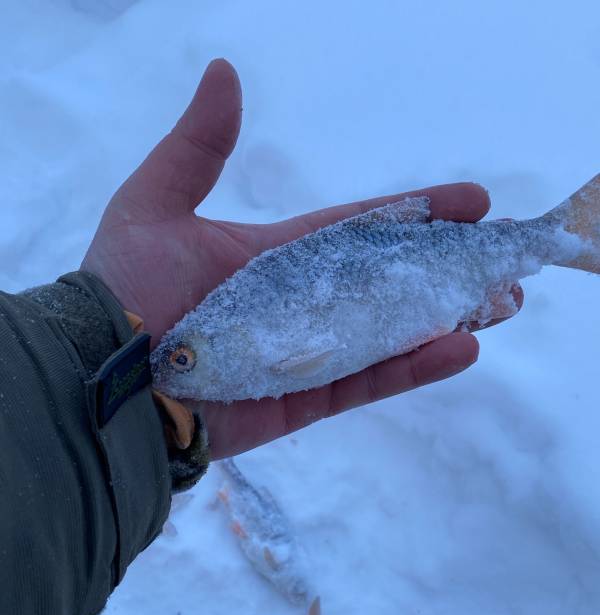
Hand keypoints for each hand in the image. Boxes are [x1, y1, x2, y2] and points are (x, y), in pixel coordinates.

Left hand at [82, 59, 520, 458]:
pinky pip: (366, 382)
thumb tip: (225, 72)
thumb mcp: (155, 204)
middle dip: (442, 271)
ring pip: (388, 335)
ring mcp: (304, 355)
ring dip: (444, 319)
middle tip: (498, 262)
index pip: (356, 230)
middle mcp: (297, 306)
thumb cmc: (126, 289)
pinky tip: (460, 348)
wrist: (106, 379)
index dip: (412, 214)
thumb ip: (199, 148)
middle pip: (384, 284)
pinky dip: (413, 367)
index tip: (466, 202)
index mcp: (272, 258)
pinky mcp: (303, 400)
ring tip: (499, 304)